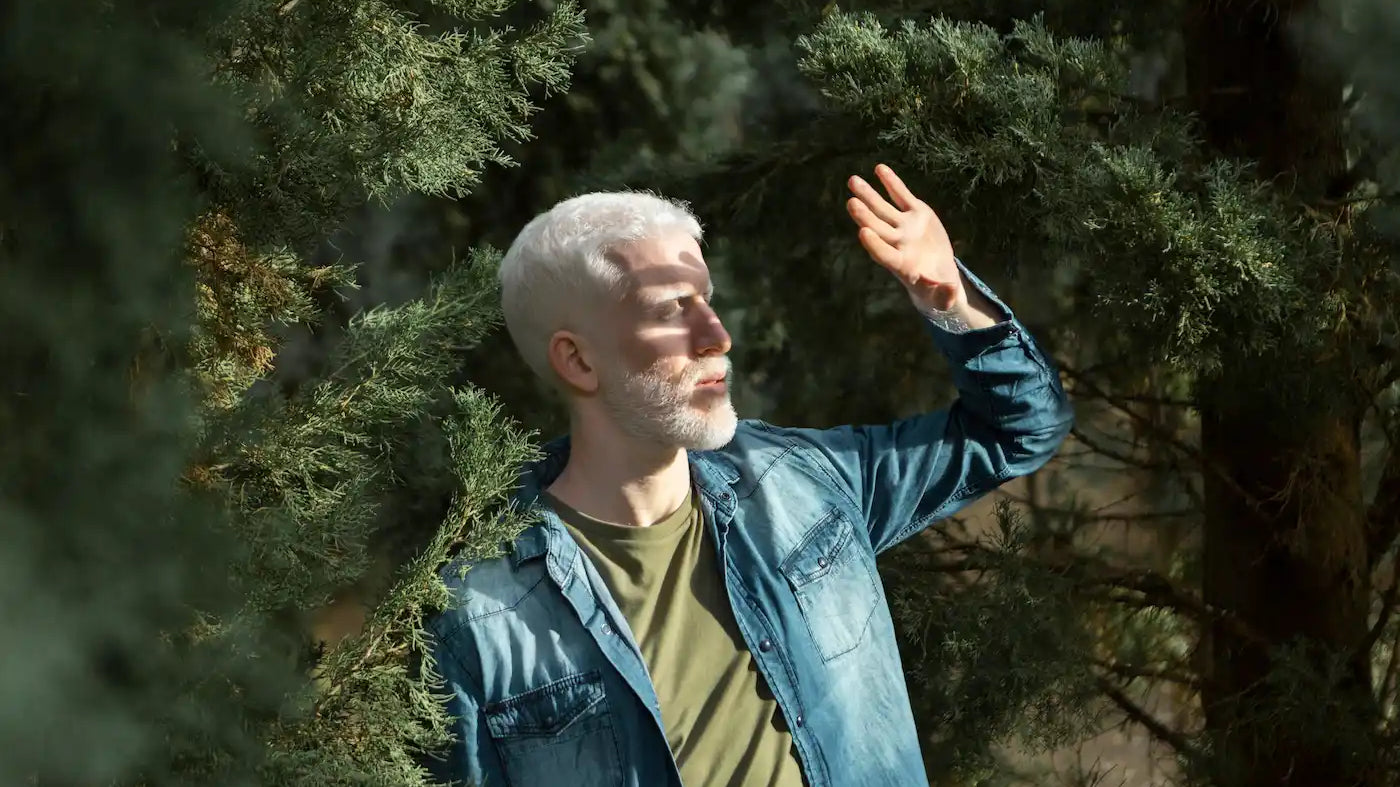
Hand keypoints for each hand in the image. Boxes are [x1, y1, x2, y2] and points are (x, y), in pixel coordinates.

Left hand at [845, 164, 960, 310]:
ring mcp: (905, 227)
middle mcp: (898, 244)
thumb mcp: (943, 298)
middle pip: (878, 228)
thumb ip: (944, 295)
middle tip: (851, 203)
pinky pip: (901, 196)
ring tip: (853, 181)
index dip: (874, 245)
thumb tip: (950, 290)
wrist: (940, 274)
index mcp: (901, 266)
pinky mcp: (915, 214)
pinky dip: (891, 183)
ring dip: (868, 195)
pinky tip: (879, 169)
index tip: (863, 232)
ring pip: (883, 209)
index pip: (884, 254)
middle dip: (864, 216)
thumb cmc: (938, 291)